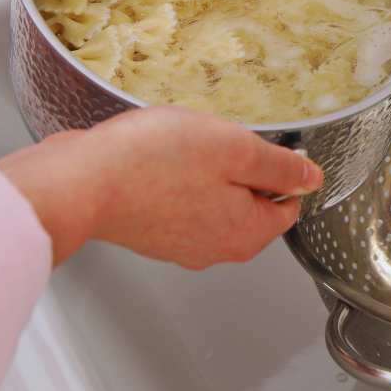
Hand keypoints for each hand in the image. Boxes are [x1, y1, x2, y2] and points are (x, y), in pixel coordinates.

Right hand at [0, 106, 321, 267]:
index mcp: (246, 234)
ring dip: (206, 172)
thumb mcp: (237, 149)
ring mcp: (178, 245)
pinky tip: (158, 157)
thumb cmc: (154, 162)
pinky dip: (174, 179)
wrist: (79, 181)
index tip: (261, 145)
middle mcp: (215, 249)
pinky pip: (178, 202)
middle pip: (249, 205)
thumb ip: (280, 168)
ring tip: (184, 146)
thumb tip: (311, 178)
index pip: (288, 206)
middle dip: (240, 170)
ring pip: (212, 202)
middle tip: (217, 141)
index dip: (280, 170)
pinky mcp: (148, 232)